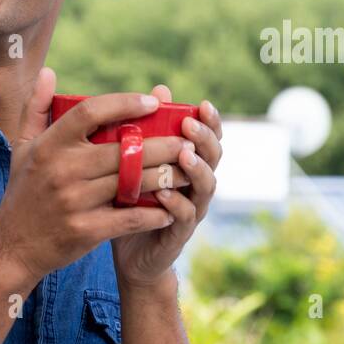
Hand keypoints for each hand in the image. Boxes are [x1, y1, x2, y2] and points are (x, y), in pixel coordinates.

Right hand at [0, 68, 192, 288]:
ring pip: (132, 183)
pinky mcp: (85, 230)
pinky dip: (154, 214)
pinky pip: (130, 218)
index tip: (153, 101)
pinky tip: (170, 209)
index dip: (125, 102)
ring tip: (187, 171)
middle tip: (186, 141)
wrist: (12, 246)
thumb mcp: (22, 147)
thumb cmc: (23, 191)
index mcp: (49, 146)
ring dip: (166, 177)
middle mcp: (61, 170)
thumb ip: (36, 108)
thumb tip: (47, 72)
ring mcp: (73, 201)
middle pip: (124, 150)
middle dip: (162, 145)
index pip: (91, 112)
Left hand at [111, 84, 222, 288]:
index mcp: (188, 164)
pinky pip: (184, 217)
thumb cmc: (133, 201)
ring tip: (184, 154)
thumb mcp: (135, 164)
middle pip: (214, 158)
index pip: (208, 138)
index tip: (203, 104)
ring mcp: (191, 208)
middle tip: (190, 124)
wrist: (129, 253)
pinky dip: (176, 204)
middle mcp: (195, 184)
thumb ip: (149, 130)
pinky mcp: (178, 233)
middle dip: (205, 139)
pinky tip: (163, 193)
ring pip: (206, 186)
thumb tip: (158, 90)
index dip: (211, 122)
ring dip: (197, 169)